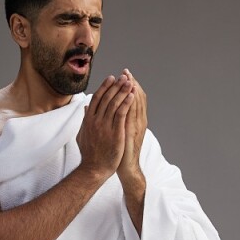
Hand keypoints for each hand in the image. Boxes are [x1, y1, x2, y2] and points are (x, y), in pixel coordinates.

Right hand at [76, 75, 135, 178]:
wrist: (94, 169)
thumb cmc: (90, 154)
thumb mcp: (82, 134)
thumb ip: (84, 120)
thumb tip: (85, 108)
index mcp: (88, 120)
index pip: (97, 98)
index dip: (105, 86)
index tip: (111, 78)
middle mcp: (96, 120)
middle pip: (106, 97)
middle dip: (116, 85)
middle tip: (123, 75)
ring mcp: (105, 126)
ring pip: (114, 103)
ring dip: (123, 91)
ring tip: (130, 82)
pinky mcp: (115, 132)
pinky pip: (121, 113)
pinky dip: (127, 103)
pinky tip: (132, 95)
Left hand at [117, 67, 146, 182]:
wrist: (127, 168)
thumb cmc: (119, 151)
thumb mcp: (115, 132)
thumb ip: (111, 120)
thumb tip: (101, 109)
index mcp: (134, 120)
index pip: (132, 98)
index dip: (128, 86)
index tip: (123, 74)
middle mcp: (138, 121)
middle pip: (136, 98)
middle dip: (131, 84)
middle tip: (126, 71)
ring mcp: (137, 127)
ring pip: (136, 105)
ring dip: (132, 91)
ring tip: (128, 78)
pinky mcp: (133, 133)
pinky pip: (132, 116)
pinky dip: (131, 105)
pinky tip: (128, 96)